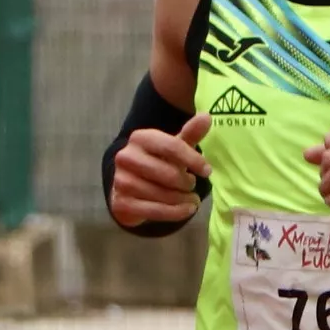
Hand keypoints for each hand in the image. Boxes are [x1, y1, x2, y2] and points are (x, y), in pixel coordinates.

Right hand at [110, 111, 211, 227]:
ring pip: (164, 195)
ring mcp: (121, 181)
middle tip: (192, 185)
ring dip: (184, 200)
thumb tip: (207, 116)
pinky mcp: (122, 203)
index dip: (194, 160)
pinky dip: (176, 213)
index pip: (172, 147)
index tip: (207, 171)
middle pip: (169, 174)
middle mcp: (126, 157)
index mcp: (140, 138)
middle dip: (188, 183)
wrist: (127, 187)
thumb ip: (189, 134)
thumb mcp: (172, 147)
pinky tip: (187, 209)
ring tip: (192, 199)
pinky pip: (156, 211)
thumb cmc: (156, 163)